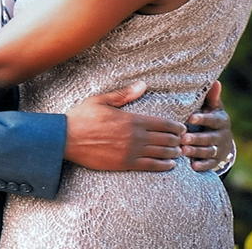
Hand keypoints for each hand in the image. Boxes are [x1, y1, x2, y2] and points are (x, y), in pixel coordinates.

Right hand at [63, 81, 184, 170]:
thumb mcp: (101, 100)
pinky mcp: (124, 164)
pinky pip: (149, 166)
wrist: (66, 139)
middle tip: (184, 140)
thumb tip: (142, 85)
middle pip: (165, 139)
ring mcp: (130, 152)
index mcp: (131, 119)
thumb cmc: (82, 118)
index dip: (175, 126)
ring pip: (160, 153)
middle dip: (177, 139)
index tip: (182, 127)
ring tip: (180, 151)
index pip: (162, 123)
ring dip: (173, 152)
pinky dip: (163, 165)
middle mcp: (135, 136)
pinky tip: (170, 164)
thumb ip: (124, 94)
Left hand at [182, 80, 234, 171]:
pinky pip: (209, 164)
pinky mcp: (216, 160)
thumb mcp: (213, 107)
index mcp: (221, 120)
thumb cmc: (211, 117)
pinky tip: (192, 166)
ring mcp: (219, 149)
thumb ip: (212, 97)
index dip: (203, 119)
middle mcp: (222, 135)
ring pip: (209, 151)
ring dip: (196, 151)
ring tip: (183, 150)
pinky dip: (202, 165)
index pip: (213, 120)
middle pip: (210, 138)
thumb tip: (215, 81)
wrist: (222, 139)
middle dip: (197, 138)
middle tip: (183, 138)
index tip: (190, 118)